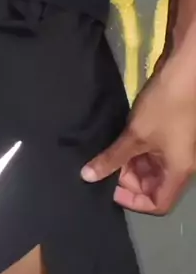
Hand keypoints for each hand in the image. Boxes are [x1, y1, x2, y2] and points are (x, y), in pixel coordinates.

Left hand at [81, 59, 195, 214]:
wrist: (187, 69)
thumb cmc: (165, 107)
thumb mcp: (134, 135)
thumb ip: (112, 159)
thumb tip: (87, 176)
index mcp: (179, 171)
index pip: (158, 204)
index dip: (134, 201)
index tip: (111, 188)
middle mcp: (181, 164)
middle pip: (153, 186)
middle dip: (128, 180)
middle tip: (106, 166)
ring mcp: (176, 148)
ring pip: (151, 168)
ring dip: (130, 164)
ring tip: (110, 153)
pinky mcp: (170, 133)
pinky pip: (152, 152)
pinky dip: (135, 150)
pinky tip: (119, 141)